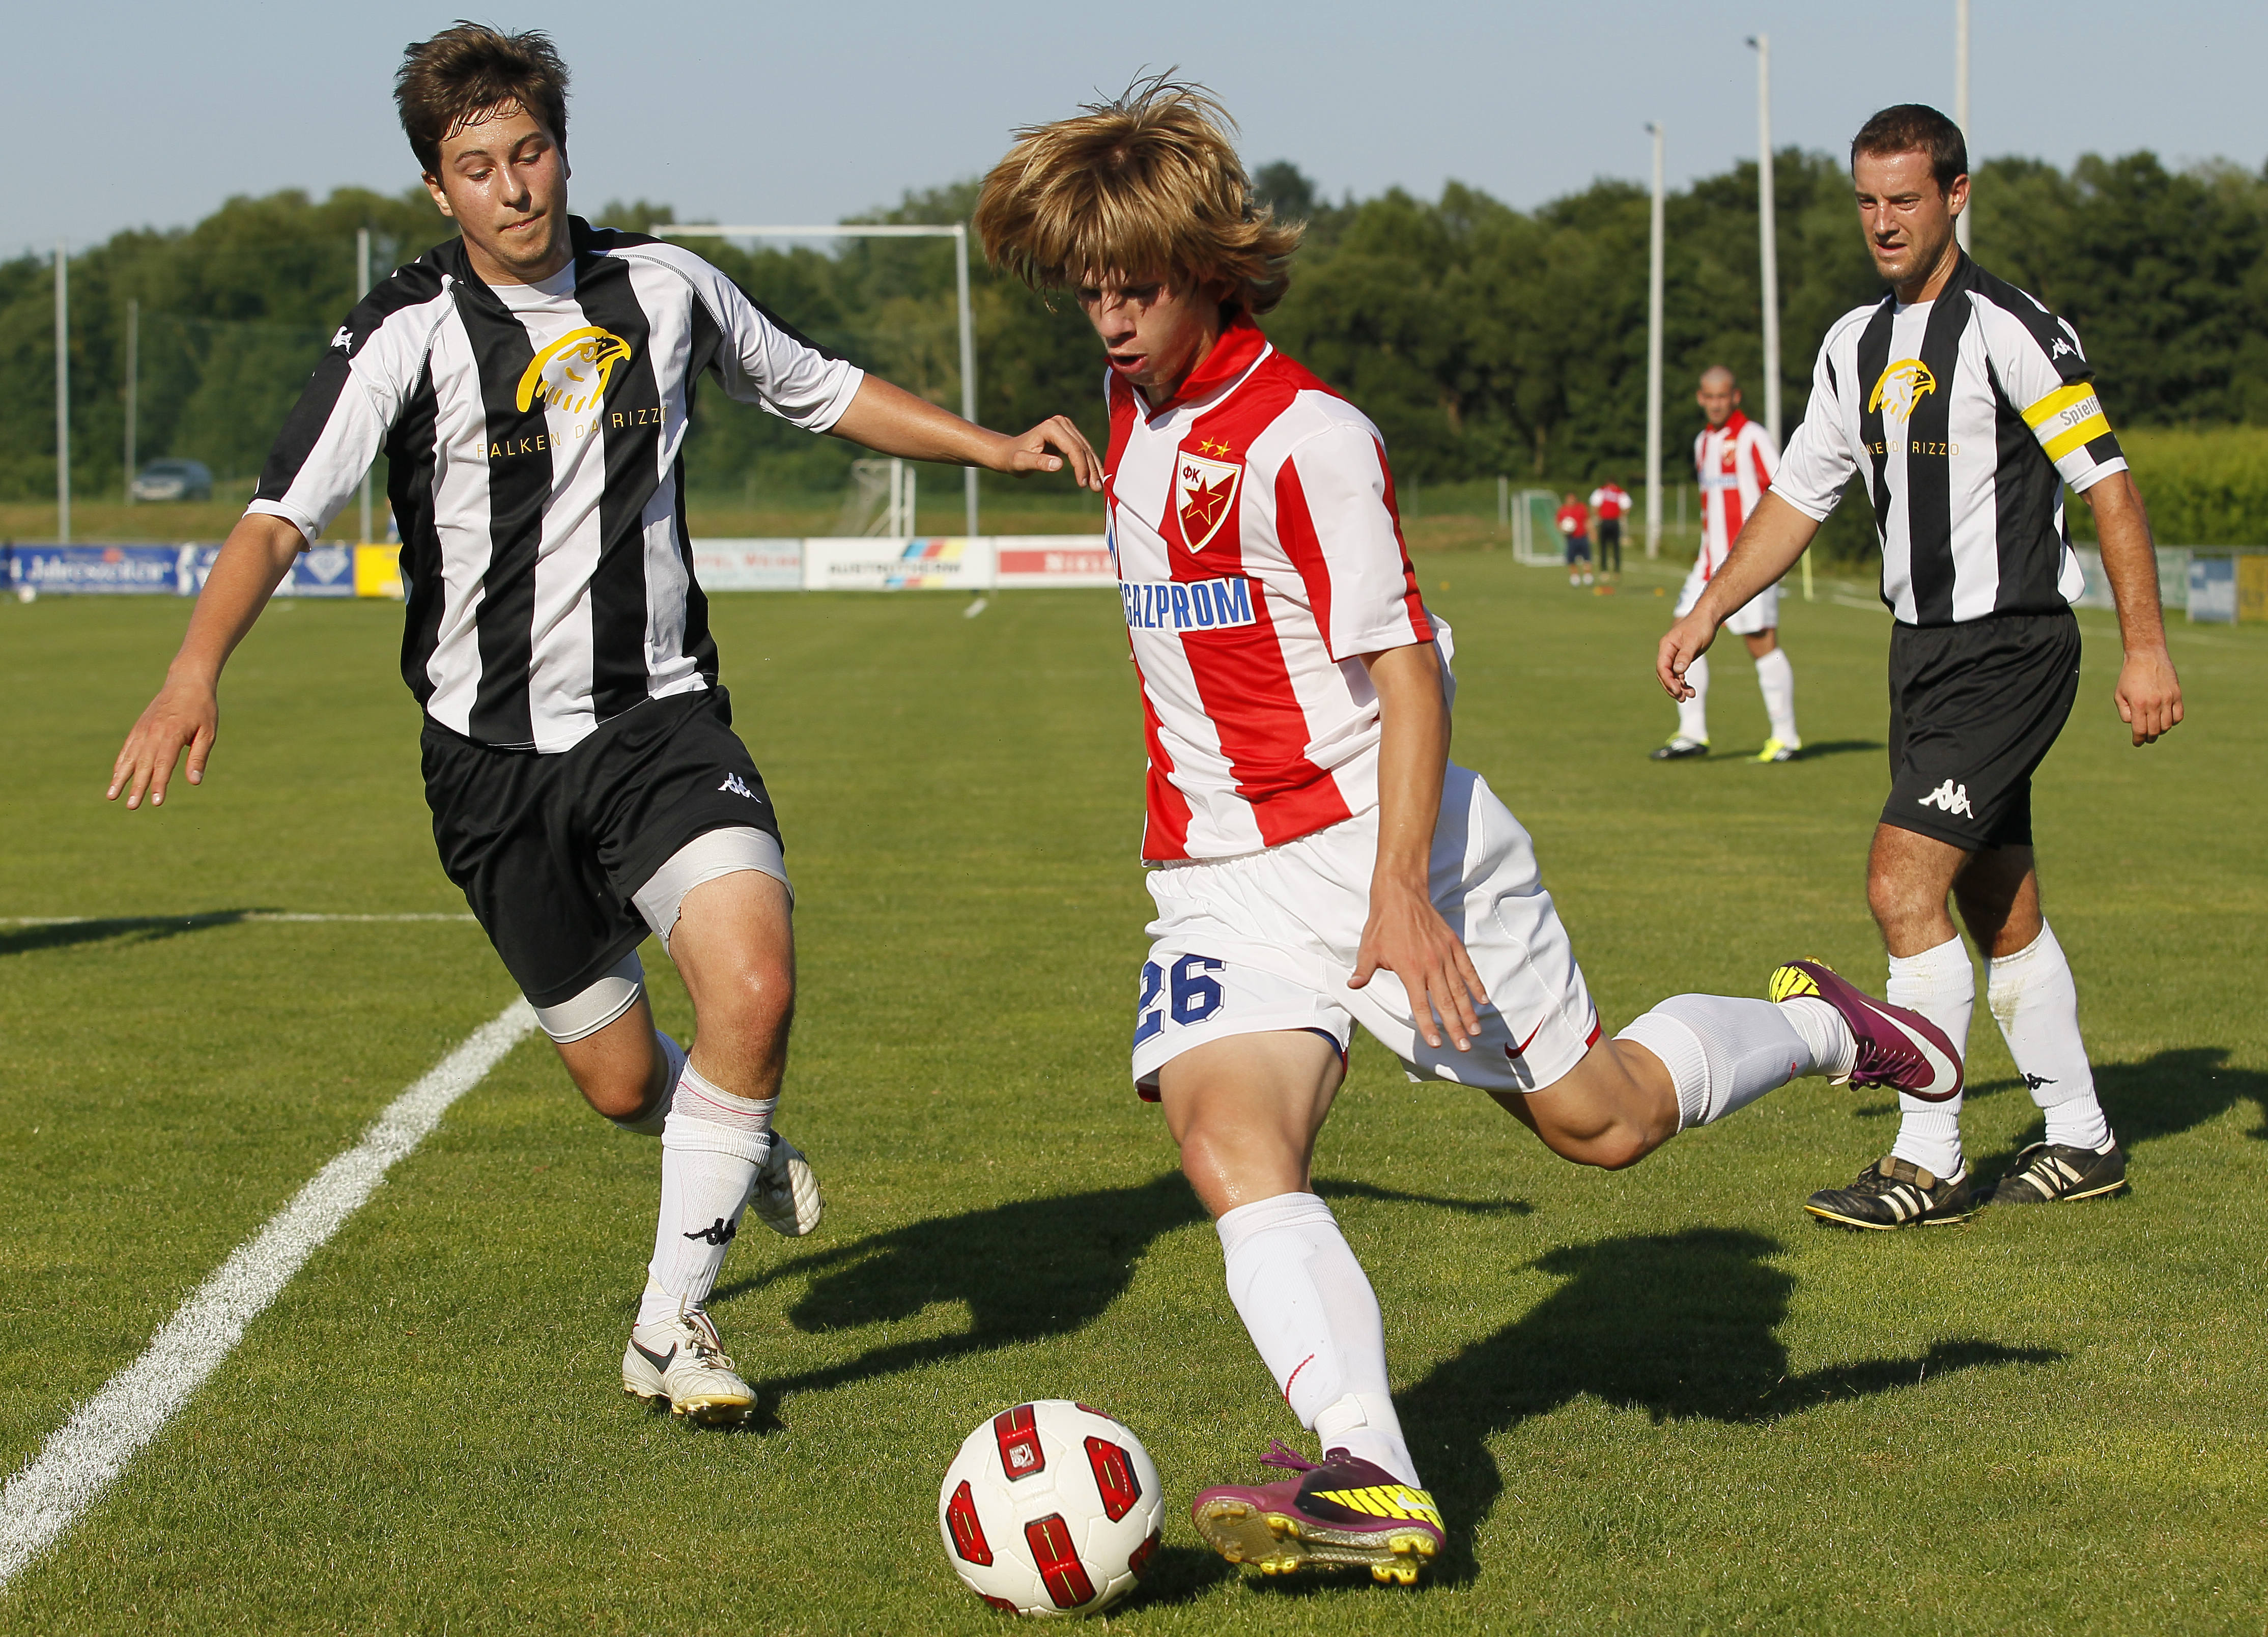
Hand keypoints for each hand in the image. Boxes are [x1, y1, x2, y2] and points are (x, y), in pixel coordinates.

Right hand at [107, 677, 217, 809]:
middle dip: (137, 787)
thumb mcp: (208, 733)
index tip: (156, 802)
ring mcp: (143, 729)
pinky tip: (116, 777)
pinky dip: (121, 763)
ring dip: (120, 778)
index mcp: (173, 734)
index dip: (159, 784)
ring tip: (111, 796)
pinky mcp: (139, 728)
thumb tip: (194, 782)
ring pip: (130, 757)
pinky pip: (127, 748)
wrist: (186, 682)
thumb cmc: (202, 709)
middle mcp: (154, 732)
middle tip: (132, 806)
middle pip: (144, 764)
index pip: (164, 764)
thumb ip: (199, 757)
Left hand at [987, 415, 1103, 490]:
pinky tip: (1096, 477)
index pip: (1073, 448)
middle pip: (1082, 448)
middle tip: (1096, 489)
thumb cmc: (1012, 459)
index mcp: (1051, 427)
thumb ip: (1039, 463)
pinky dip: (1090, 464)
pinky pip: (1083, 450)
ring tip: (1098, 487)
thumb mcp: (1021, 463)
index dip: (1080, 467)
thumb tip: (1059, 465)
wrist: (1009, 452)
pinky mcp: (1069, 434)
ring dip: (1094, 468)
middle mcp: (1061, 423)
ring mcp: (1066, 426)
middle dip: (1090, 469)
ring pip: (1086, 449)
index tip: (1082, 485)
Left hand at [1351, 878, 1485, 1051]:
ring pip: (1460, 989)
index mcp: (1410, 969)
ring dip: (1468, 1012)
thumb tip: (1352, 986)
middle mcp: (1431, 965)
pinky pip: (1468, 969)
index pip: (1421, 1005)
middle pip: (1445, 1003)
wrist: (1401, 893)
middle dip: (1455, 1027)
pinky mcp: (1453, 944)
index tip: (1437, 1044)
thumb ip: (1363, 970)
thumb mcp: (1369, 949)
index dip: (1429, 1026)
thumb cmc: (1383, 923)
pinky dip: (1476, 985)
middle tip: (1464, 1048)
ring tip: (1475, 1032)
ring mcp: (1445, 954)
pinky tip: (1483, 1001)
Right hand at [1657, 612, 1718, 699]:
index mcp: (1666, 646)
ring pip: (1672, 676)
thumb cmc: (1700, 626)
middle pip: (1664, 674)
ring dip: (1679, 687)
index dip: (1668, 681)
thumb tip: (1677, 671)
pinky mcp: (1682, 658)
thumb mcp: (1694, 641)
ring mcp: (1674, 656)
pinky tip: (1691, 690)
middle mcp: (1668, 652)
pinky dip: (1683, 682)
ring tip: (1690, 695)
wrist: (1708, 618)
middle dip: (1672, 687)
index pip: (1662, 667)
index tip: (1677, 691)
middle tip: (1682, 698)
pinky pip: (1679, 674)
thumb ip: (1685, 656)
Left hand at [2115, 648, 2183, 744]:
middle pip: (2155, 730)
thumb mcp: (2119, 694)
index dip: (2138, 740)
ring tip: (2155, 728)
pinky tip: (2166, 720)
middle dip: (2149, 738)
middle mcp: (2154, 703)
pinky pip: (2179, 715)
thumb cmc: (2129, 676)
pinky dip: (2173, 721)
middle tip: (2146, 738)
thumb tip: (2134, 724)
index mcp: (2138, 704)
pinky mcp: (2177, 694)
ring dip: (2161, 730)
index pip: (2140, 730)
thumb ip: (2125, 712)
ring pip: (2168, 725)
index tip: (2137, 743)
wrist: (2146, 655)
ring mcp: (2168, 699)